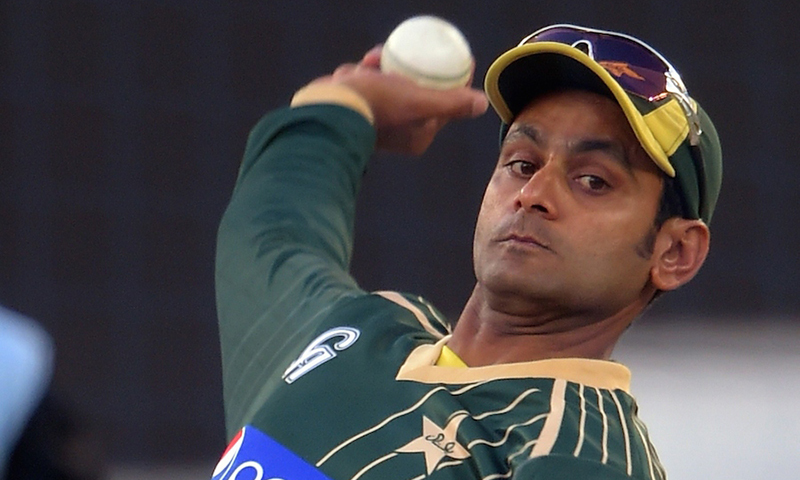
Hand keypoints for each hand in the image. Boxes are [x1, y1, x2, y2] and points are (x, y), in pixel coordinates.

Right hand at [312, 46, 488, 154]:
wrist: (328, 111)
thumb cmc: (376, 106)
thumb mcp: (419, 102)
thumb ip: (451, 104)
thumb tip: (482, 104)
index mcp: (417, 136)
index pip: (441, 102)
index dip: (449, 80)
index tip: (454, 59)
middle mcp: (398, 132)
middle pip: (413, 90)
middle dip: (406, 72)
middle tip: (401, 56)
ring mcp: (376, 122)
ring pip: (387, 84)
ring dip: (379, 70)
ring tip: (371, 61)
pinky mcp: (355, 111)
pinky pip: (365, 85)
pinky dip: (360, 75)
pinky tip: (356, 68)